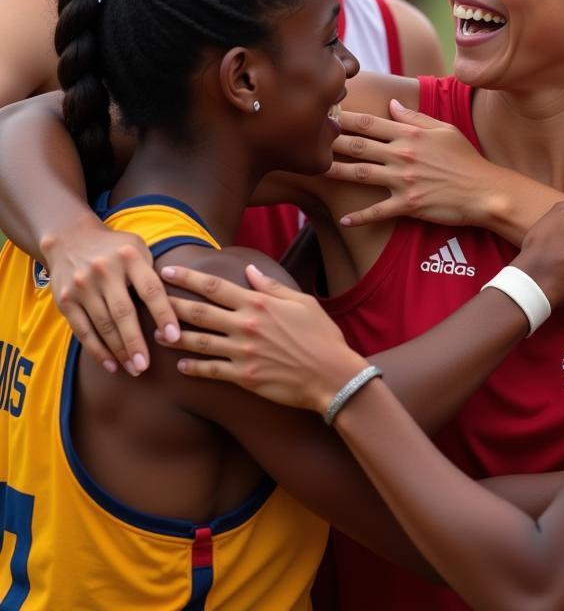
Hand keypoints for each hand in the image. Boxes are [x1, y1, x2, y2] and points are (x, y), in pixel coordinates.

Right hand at [41, 216, 177, 375]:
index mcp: (130, 257)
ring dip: (119, 351)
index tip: (174, 337)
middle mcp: (104, 271)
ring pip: (103, 325)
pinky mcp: (65, 300)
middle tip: (146, 366)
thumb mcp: (138, 248)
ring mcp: (82, 286)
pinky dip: (97, 350)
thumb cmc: (116, 248)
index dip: (163, 314)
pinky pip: (82, 330)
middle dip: (136, 343)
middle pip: (123, 313)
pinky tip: (110, 365)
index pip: (150, 289)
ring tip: (134, 369)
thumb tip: (177, 306)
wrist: (69, 238)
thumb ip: (153, 272)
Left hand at [157, 264, 364, 413]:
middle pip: (199, 312)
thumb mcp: (302, 302)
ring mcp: (242, 353)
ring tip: (154, 333)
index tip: (168, 270)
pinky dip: (193, 368)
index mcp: (259, 304)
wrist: (332, 375)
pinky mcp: (244, 377)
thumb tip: (250, 271)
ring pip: (198, 342)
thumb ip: (272, 286)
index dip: (188, 277)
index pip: (215, 287)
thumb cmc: (322, 336)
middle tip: (148, 298)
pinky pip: (211, 371)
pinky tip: (180, 366)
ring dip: (174, 336)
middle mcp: (246, 326)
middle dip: (170, 303)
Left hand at [325, 101, 494, 226]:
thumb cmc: (467, 159)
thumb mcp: (444, 130)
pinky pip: (378, 211)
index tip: (325, 113)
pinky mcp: (408, 205)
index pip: (370, 123)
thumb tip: (391, 104)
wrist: (485, 191)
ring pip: (360, 174)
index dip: (345, 118)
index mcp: (411, 135)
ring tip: (314, 169)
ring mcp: (404, 180)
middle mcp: (403, 155)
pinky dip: (360, 217)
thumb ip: (415, 117)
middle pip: (358, 145)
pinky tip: (343, 220)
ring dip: (334, 171)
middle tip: (307, 136)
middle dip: (330, 140)